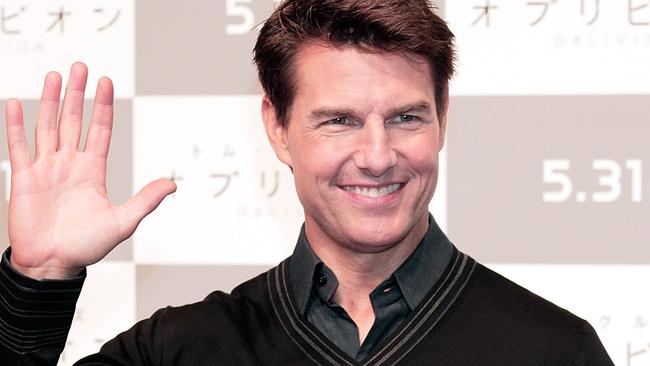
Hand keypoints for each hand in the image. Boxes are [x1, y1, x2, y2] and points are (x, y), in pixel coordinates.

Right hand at [5, 63, 175, 279]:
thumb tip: (173, 183)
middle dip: (76, 94)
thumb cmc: (86, 246)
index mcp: (93, 170)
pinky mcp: (24, 178)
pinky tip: (15, 103)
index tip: (106, 82)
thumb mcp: (122, 221)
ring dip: (49, 101)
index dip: (103, 106)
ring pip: (47, 126)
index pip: (100, 130)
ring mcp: (46, 168)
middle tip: (80, 66)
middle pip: (73, 121)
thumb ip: (146, 200)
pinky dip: (16, 125)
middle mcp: (69, 164)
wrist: (53, 265)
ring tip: (54, 76)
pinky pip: (19, 147)